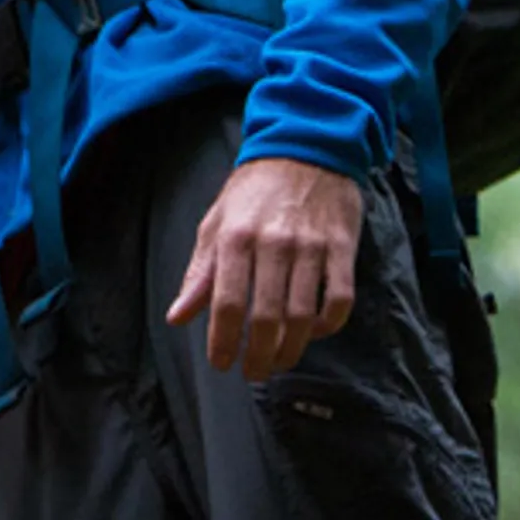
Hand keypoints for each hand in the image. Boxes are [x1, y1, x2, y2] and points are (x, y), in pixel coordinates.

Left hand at [166, 156, 362, 381]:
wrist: (304, 146)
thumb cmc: (253, 190)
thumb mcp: (217, 221)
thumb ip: (199, 272)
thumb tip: (178, 317)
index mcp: (236, 235)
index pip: (226, 301)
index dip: (223, 340)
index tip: (221, 364)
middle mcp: (273, 242)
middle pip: (267, 316)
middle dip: (259, 355)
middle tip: (253, 373)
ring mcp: (311, 246)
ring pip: (303, 316)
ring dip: (291, 349)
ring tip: (279, 362)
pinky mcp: (342, 247)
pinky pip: (340, 300)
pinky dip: (328, 326)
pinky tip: (314, 334)